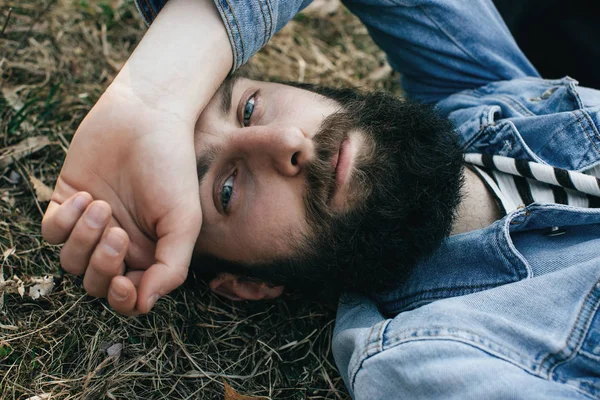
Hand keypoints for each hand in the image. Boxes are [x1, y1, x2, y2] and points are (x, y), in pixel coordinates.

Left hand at [41, 0, 231, 314]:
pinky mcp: (67, 203)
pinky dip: (64, 220)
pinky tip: (84, 196)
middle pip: (96, 284)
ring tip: (101, 206)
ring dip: (83, 238)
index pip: (130, 297)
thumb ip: (172, 267)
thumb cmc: (171, 167)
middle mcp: (120, 244)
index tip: (125, 285)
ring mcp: (92, 225)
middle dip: (102, 266)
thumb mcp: (184, 220)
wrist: (145, 117)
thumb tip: (145, 305)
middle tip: (116, 233)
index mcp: (149, 253)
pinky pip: (51, 232)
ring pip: (70, 262)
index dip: (123, 299)